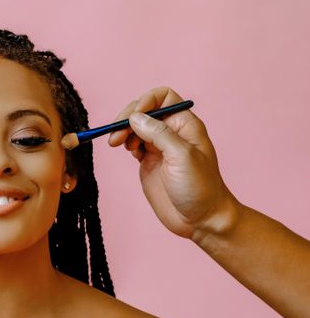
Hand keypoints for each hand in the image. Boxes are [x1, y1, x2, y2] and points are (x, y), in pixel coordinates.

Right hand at [108, 87, 239, 239]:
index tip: (133, 119)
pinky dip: (125, 143)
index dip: (145, 102)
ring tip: (117, 144)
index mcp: (185, 124)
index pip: (162, 97)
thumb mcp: (181, 157)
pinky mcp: (149, 161)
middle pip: (144, 110)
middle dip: (127, 118)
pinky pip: (132, 143)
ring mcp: (159, 147)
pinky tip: (127, 152)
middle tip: (115, 136)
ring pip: (135, 126)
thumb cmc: (200, 188)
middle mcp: (172, 132)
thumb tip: (134, 117)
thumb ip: (158, 133)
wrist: (201, 219)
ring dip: (123, 131)